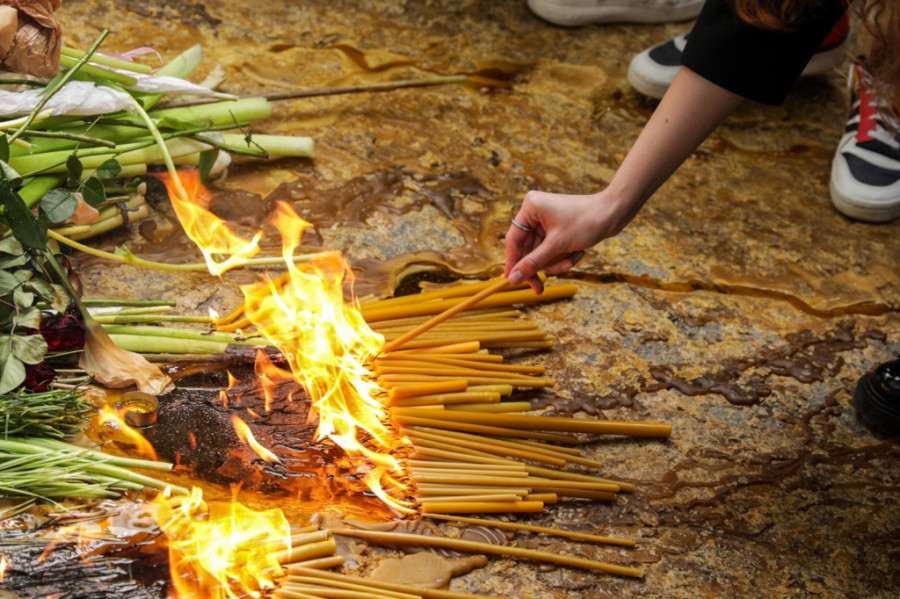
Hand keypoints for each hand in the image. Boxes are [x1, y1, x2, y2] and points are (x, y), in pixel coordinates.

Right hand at [505, 189, 629, 293]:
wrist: (615, 213)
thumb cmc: (586, 222)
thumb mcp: (557, 246)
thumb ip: (533, 263)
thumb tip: (512, 279)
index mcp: (531, 207)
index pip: (514, 240)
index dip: (513, 263)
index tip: (512, 282)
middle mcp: (535, 212)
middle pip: (527, 250)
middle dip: (542, 265)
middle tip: (539, 289)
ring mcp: (547, 220)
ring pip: (541, 253)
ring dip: (557, 261)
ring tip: (572, 258)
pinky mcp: (557, 228)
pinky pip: (552, 250)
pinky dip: (564, 256)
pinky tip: (578, 253)